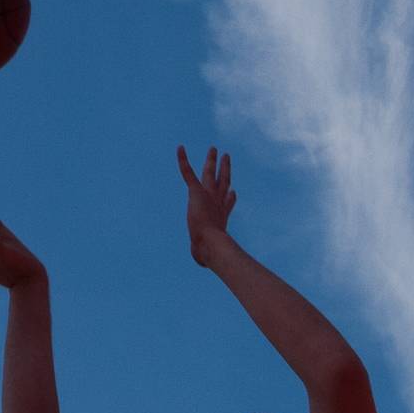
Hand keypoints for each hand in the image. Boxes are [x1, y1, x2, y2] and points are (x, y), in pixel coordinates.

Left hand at [177, 145, 237, 266]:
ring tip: (213, 149)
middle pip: (223, 182)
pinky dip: (182, 161)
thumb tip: (201, 263)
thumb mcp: (203, 255)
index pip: (227, 204)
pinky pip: (188, 172)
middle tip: (226, 158)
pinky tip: (179, 148)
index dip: (230, 198)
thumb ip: (202, 257)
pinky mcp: (196, 191)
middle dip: (225, 170)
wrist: (210, 243)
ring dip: (211, 160)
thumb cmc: (208, 252)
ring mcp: (208, 195)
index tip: (233, 192)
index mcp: (220, 217)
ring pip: (210, 173)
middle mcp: (217, 202)